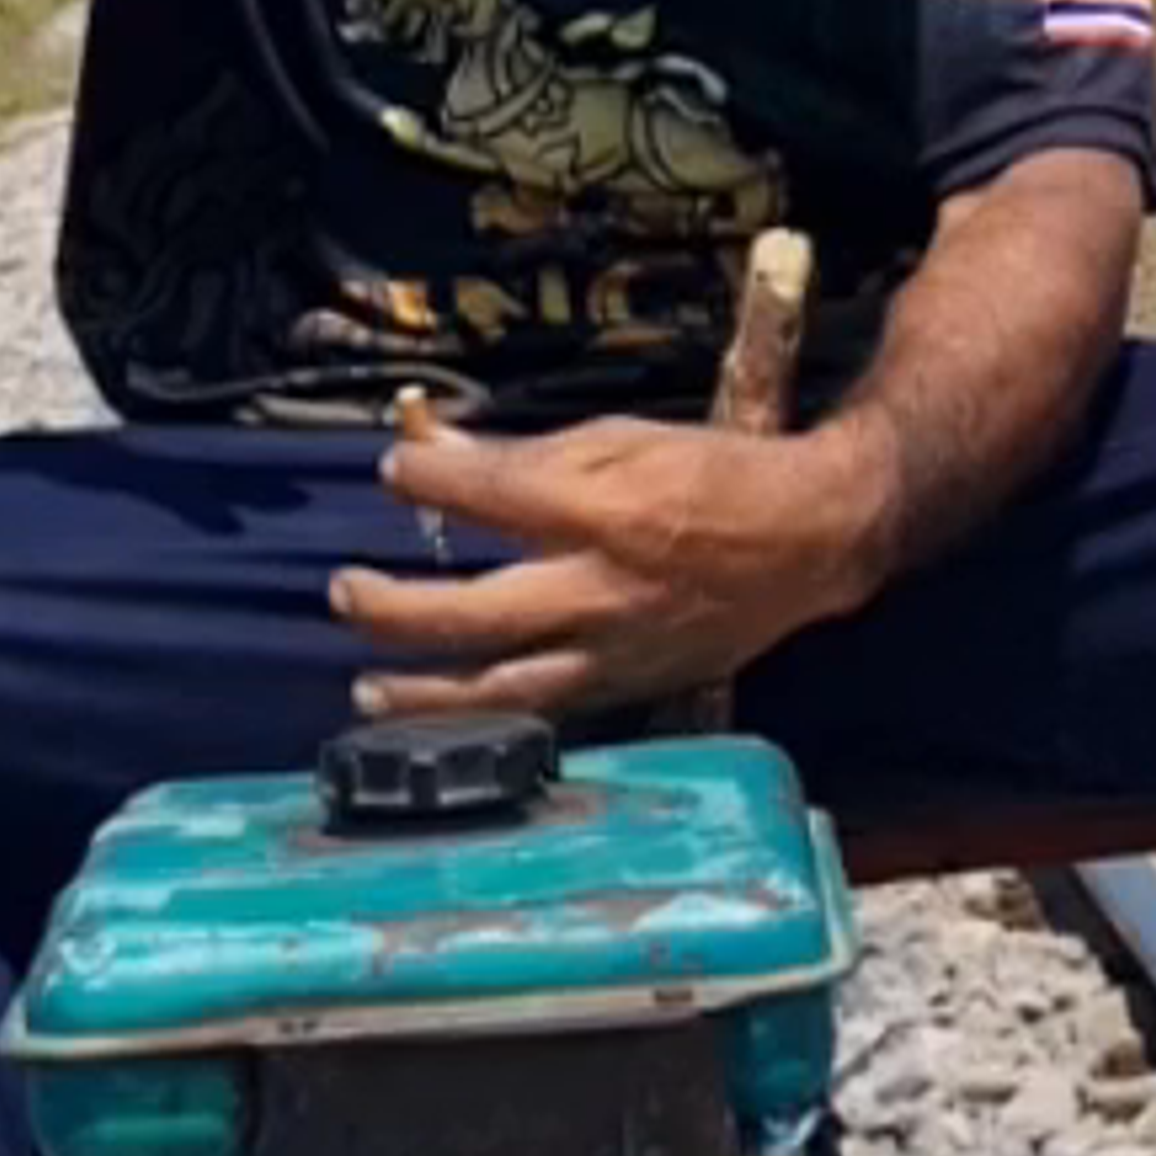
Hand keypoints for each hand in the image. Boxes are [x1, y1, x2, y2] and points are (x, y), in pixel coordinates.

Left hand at [331, 412, 881, 720]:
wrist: (811, 538)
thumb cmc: (715, 475)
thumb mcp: (623, 439)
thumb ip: (525, 454)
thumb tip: (436, 447)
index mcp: (605, 509)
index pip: (489, 496)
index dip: (426, 479)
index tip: (393, 470)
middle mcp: (605, 589)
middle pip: (477, 613)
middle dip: (397, 608)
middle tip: (345, 592)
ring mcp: (618, 650)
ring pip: (504, 688)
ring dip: (426, 693)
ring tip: (366, 688)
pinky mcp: (635, 686)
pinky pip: (548, 712)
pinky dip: (490, 717)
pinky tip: (448, 716)